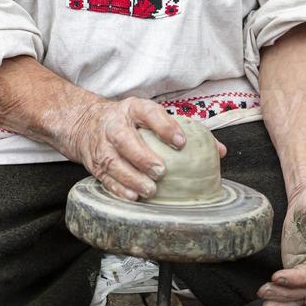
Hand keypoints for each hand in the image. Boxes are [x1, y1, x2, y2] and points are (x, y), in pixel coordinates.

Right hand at [73, 96, 226, 200]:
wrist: (86, 124)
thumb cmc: (130, 121)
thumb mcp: (151, 116)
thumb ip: (183, 132)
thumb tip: (219, 151)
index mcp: (133, 109)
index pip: (149, 113)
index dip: (165, 126)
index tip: (181, 141)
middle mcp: (114, 124)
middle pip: (125, 139)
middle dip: (142, 156)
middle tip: (161, 171)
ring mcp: (101, 145)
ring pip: (113, 161)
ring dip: (131, 177)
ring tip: (150, 189)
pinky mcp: (94, 164)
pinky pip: (105, 177)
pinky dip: (118, 188)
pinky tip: (133, 196)